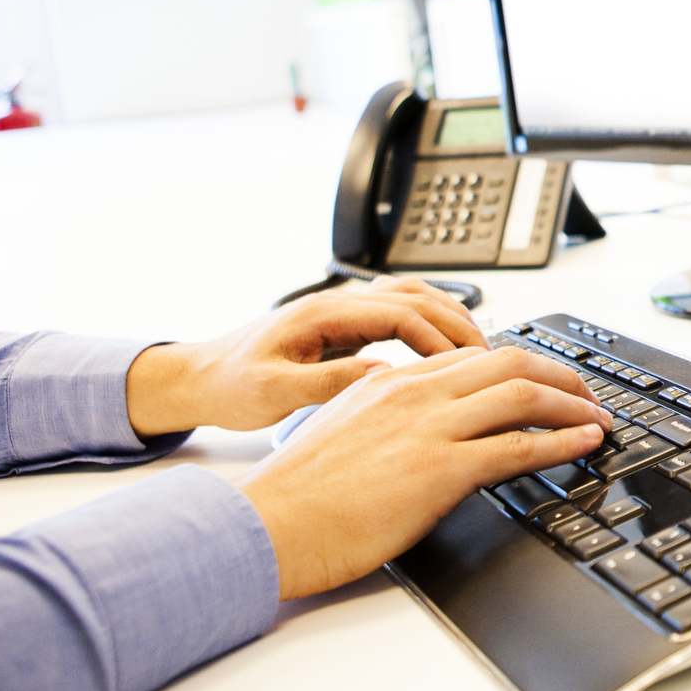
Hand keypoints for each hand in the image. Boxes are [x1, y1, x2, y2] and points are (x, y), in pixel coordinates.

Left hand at [124, 277, 486, 436]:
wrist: (199, 377)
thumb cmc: (229, 385)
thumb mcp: (272, 393)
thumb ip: (325, 382)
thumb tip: (379, 373)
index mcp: (322, 313)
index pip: (399, 313)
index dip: (438, 339)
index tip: (465, 367)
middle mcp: (337, 302)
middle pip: (417, 297)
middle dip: (459, 326)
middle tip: (491, 361)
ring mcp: (343, 309)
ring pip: (415, 297)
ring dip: (452, 320)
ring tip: (482, 355)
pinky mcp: (346, 323)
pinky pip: (403, 311)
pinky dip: (434, 324)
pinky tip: (449, 351)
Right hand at [234, 346, 613, 598]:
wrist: (269, 525)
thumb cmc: (298, 495)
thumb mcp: (345, 432)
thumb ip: (386, 419)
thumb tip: (417, 430)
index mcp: (391, 381)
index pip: (473, 357)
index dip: (522, 366)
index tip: (546, 382)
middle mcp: (415, 393)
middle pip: (510, 362)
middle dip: (561, 375)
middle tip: (588, 396)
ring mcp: (430, 428)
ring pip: (522, 393)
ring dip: (572, 404)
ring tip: (598, 419)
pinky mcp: (440, 470)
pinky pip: (517, 446)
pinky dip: (561, 441)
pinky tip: (584, 444)